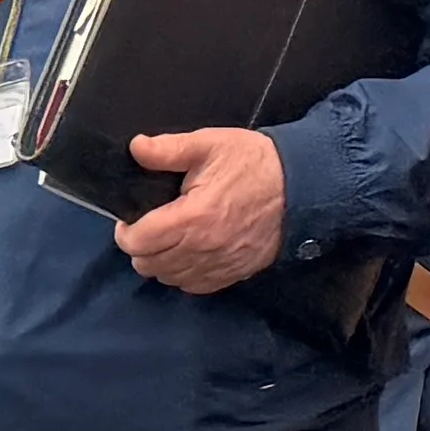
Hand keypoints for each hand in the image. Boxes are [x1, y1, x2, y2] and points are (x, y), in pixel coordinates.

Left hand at [117, 125, 287, 294]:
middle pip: (146, 264)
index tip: (132, 218)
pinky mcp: (233, 274)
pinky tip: (190, 251)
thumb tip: (136, 147)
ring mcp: (218, 265)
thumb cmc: (256, 163)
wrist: (303, 185)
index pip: (136, 242)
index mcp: (192, 218)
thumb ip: (169, 150)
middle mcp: (202, 249)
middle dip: (141, 246)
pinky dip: (183, 273)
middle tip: (151, 226)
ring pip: (167, 278)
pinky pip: (193, 286)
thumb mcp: (211, 144)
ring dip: (161, 261)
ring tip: (170, 238)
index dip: (126, 230)